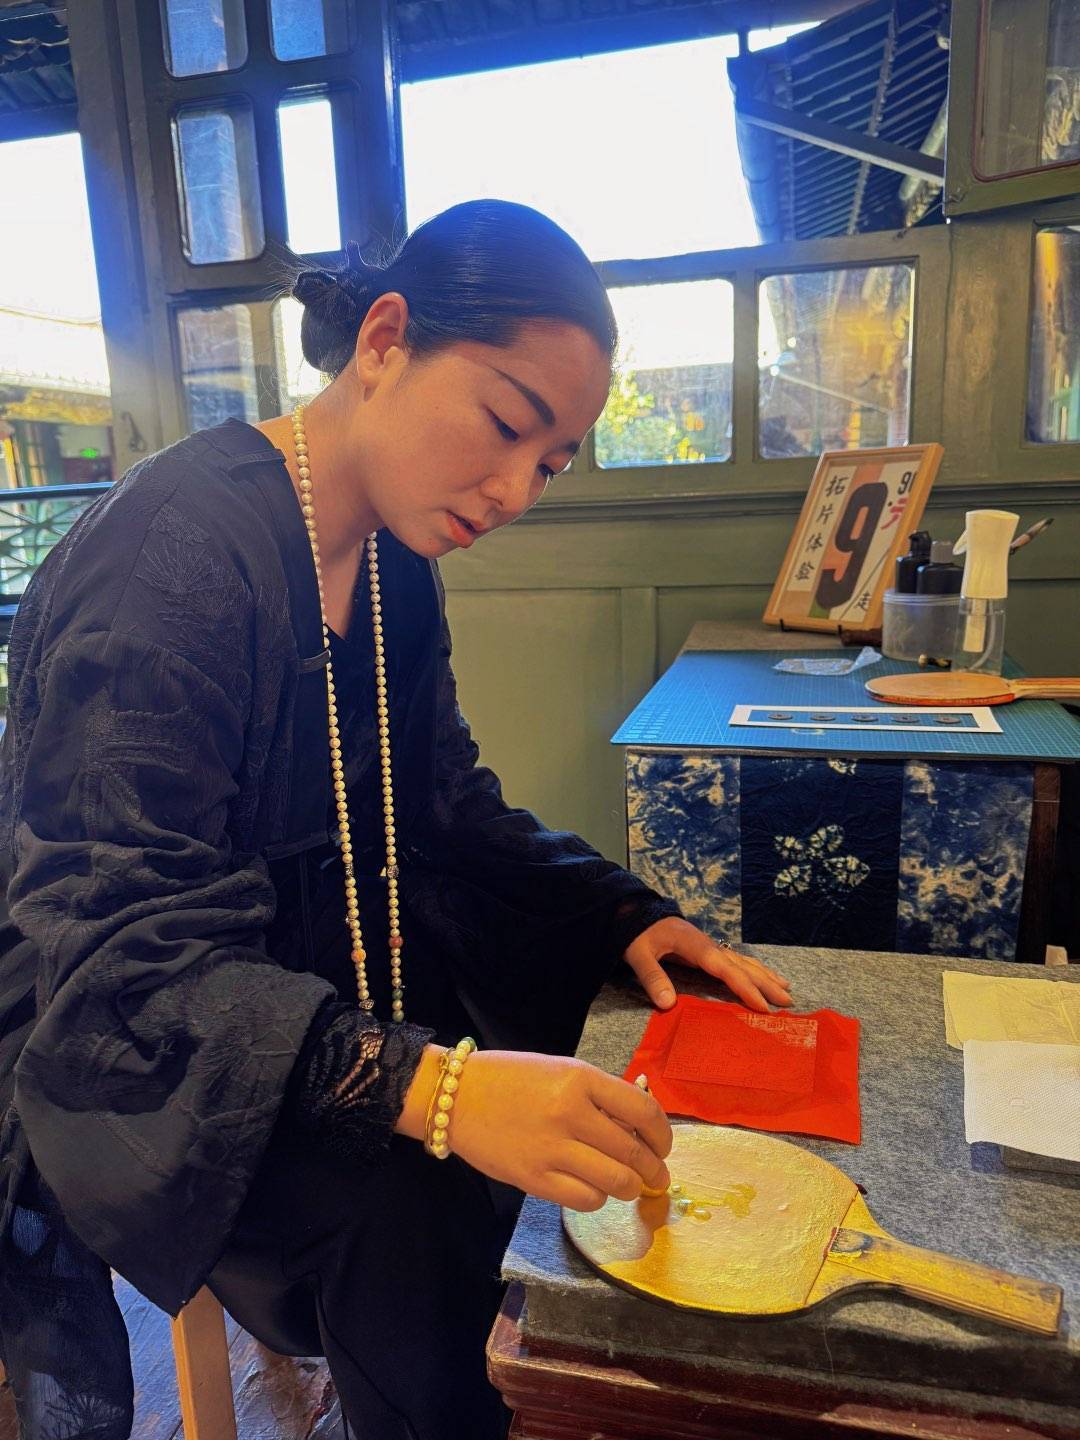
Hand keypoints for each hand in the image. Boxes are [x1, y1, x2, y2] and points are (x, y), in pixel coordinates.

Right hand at [449, 1050, 672, 1211]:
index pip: (643, 1111)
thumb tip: (639, 1129)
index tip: (663, 1145)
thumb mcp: (560, 1071)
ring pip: (617, 1182)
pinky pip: (586, 1199)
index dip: (663, 1134)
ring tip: (627, 1185)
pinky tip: (593, 1189)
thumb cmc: (511, 1079)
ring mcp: (552, 1148)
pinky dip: (598, 1198)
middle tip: (657, 1176)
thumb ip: (598, 1095)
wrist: (456, 1096)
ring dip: (630, 1187)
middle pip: (634, 1153)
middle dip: (655, 1170)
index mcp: (580, 1078)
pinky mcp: (534, 1179)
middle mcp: (571, 1113)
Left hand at [624, 917, 791, 1012]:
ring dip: (765, 975)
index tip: (762, 1005)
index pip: (724, 969)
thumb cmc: (637, 934)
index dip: (744, 987)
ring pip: (743, 961)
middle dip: (765, 983)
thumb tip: (668, 1004)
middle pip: (742, 965)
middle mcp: (708, 944)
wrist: (634, 911)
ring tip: (786, 989)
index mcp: (694, 945)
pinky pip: (736, 960)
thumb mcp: (638, 954)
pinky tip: (764, 976)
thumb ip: (653, 977)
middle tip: (787, 1002)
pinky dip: (753, 969)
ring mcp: (709, 945)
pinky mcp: (707, 948)